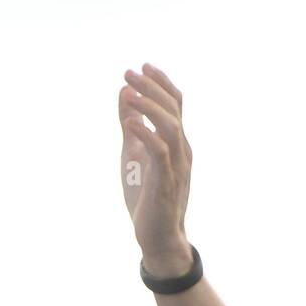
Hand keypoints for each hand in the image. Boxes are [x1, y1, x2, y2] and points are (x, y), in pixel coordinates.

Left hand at [118, 63, 192, 274]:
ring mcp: (176, 167)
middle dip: (152, 88)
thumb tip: (124, 95)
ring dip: (150, 107)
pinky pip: (160, 153)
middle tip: (129, 73)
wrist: (158, 238)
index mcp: (177, 143)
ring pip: (170, 127)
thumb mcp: (133, 156)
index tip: (142, 66)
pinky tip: (130, 122)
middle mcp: (182, 151)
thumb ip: (131, 126)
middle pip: (174, 109)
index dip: (161, 83)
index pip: (176, 104)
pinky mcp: (166, 183)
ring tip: (129, 92)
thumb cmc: (147, 199)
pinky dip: (145, 135)